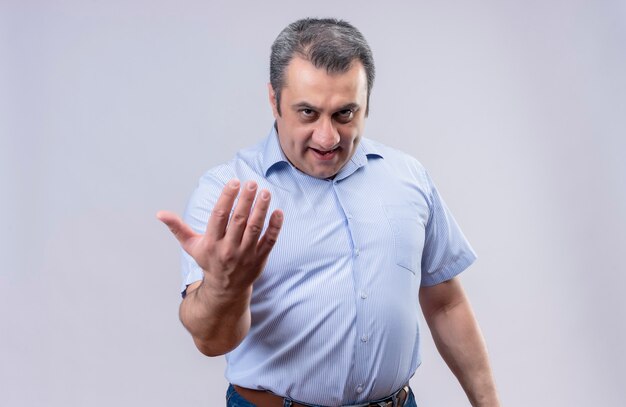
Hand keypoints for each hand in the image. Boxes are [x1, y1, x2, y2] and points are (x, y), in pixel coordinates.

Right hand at [157, 179, 282, 295]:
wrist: (225, 290)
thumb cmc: (208, 261)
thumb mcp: (191, 246)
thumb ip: (178, 228)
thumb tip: (160, 213)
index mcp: (211, 243)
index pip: (219, 216)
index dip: (227, 198)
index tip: (234, 182)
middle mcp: (228, 249)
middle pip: (238, 220)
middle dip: (245, 200)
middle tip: (251, 183)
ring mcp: (246, 254)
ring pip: (255, 228)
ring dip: (261, 209)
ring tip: (265, 192)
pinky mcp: (260, 259)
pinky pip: (269, 241)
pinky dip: (275, 227)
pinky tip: (278, 211)